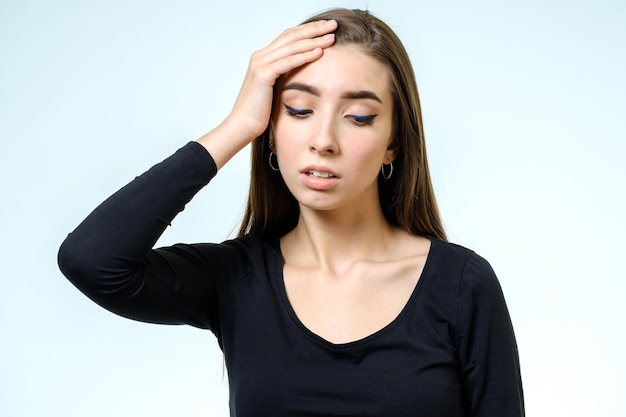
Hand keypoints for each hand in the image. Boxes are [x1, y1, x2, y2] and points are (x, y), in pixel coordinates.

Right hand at [229, 19, 336, 139]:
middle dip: (314, 29)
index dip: (308, 30)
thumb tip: (303, 74)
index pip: (289, 36)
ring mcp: (260, 64)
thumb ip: (285, 77)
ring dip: (313, 40)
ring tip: (331, 37)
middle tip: (333, 25)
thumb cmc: (259, 112)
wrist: (243, 125)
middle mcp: (260, 56)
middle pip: (291, 36)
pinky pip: (288, 62)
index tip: (326, 28)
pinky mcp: (262, 74)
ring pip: (291, 46)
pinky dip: (304, 56)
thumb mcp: (275, 89)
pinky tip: (319, 52)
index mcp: (263, 58)